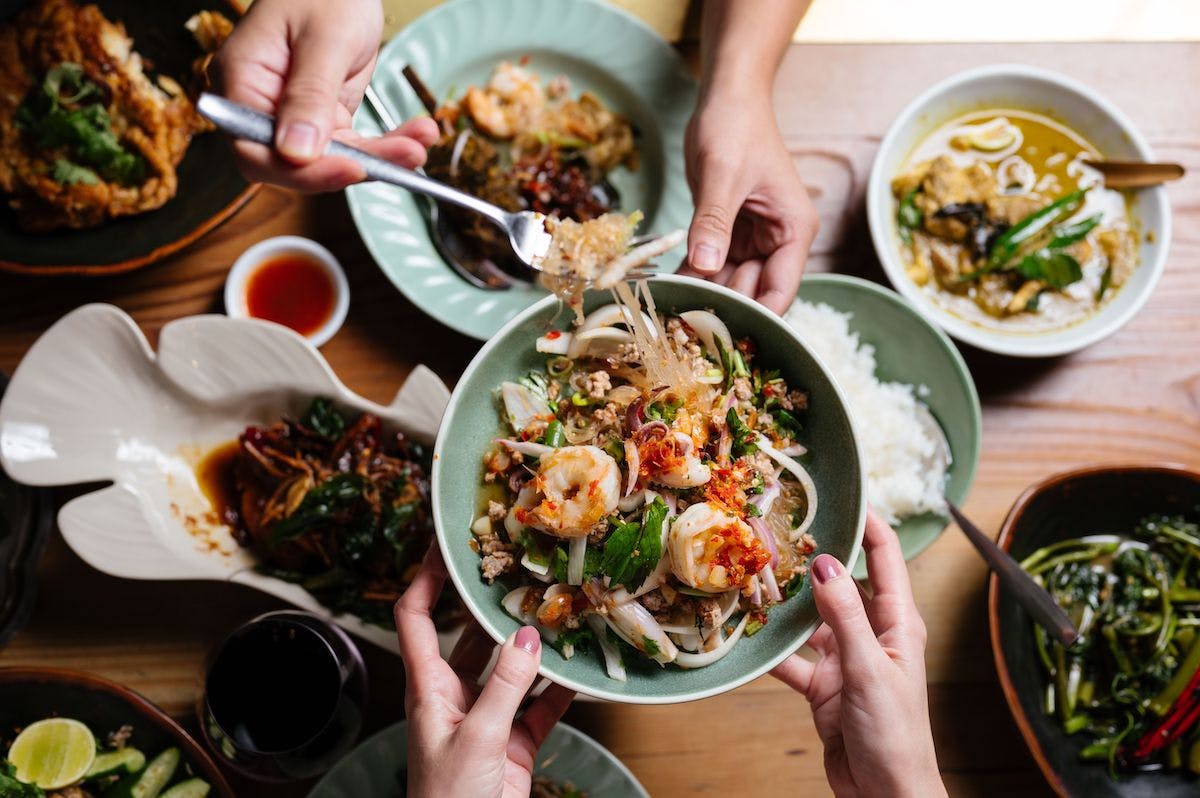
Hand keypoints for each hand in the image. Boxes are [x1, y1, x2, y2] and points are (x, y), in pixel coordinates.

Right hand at [210, 0, 437, 191]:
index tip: (351, 167)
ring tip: (421, 141)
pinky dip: (386, 145)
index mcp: (241, 81)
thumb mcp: (323, 39)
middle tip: (405, 154)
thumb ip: (310, 95)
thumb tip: (296, 152)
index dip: (302, 171)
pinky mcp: (324, 119)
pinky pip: (353, 146)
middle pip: (296, 166)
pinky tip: (418, 134)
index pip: (257, 152)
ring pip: (333, 160)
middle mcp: (260, 106)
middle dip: (353, 164)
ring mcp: (293, 116)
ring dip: (381, 157)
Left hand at [395, 547, 575, 797]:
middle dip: (493, 606)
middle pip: (471, 636)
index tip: (446, 545)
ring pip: (510, 668)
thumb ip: (505, 685)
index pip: (416, 618)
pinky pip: (540, 705)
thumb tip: (529, 636)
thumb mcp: (478, 738)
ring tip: (560, 610)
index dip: (426, 578)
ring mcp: (485, 718)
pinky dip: (560, 688)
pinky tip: (582, 669)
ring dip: (533, 645)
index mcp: (428, 688)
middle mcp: (455, 696)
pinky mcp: (513, 742)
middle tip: (522, 570)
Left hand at [682, 88, 818, 314]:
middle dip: (722, 309)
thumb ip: (714, 220)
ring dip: (702, 296)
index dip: (755, 316)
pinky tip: (665, 291)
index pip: (780, 290)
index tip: (722, 336)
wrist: (726, 99)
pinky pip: (709, 266)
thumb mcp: (723, 173)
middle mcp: (777, 242)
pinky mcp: (726, 235)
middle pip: (752, 292)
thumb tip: (705, 265)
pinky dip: (690, 277)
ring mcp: (752, 241)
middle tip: (682, 328)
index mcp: (793, 230)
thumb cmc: (735, 126)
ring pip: (727, 284)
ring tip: (669, 312)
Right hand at [772, 512, 944, 797]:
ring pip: (810, 619)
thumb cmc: (895, 735)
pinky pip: (792, 658)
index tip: (841, 493)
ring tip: (752, 575)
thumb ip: (845, 616)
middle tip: (778, 529)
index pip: (885, 557)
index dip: (867, 523)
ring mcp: (846, 659)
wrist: (885, 795)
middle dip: (813, 558)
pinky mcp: (823, 685)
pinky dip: (770, 650)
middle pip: (841, 583)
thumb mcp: (870, 669)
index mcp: (898, 623)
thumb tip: (825, 562)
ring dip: (785, 604)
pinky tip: (744, 636)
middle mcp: (872, 634)